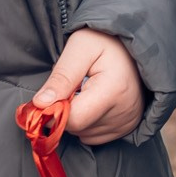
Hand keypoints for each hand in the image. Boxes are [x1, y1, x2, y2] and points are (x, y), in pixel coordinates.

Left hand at [34, 28, 147, 145]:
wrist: (135, 43)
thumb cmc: (106, 40)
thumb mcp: (80, 47)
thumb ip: (61, 77)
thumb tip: (40, 104)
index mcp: (113, 91)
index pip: (73, 120)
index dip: (56, 109)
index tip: (56, 91)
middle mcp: (125, 112)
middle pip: (77, 128)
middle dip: (67, 110)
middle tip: (74, 85)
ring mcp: (128, 122)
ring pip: (83, 134)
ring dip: (77, 116)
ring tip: (87, 90)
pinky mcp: (128, 127)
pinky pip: (94, 136)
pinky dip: (88, 122)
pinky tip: (95, 101)